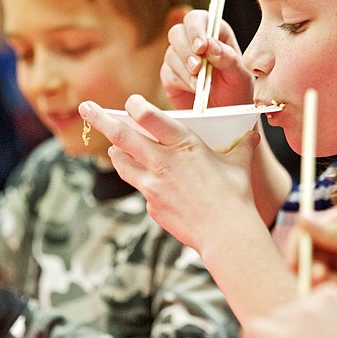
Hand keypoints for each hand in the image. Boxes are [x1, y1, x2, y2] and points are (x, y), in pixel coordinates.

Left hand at [79, 95, 264, 252]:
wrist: (226, 234)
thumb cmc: (236, 196)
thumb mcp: (239, 164)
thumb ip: (241, 145)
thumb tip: (251, 134)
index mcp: (183, 144)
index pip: (148, 116)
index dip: (134, 106)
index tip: (130, 102)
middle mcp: (162, 162)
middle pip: (121, 136)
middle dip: (100, 119)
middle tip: (86, 108)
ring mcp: (152, 186)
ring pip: (122, 163)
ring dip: (116, 152)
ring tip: (113, 147)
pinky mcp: (151, 206)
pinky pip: (141, 189)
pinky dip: (143, 182)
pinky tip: (153, 183)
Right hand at [160, 9, 253, 109]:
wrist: (226, 115)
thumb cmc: (236, 92)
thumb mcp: (239, 75)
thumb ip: (228, 58)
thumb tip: (210, 45)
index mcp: (214, 33)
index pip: (197, 19)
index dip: (196, 29)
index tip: (202, 47)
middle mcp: (193, 42)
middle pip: (176, 32)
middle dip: (186, 50)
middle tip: (197, 68)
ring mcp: (180, 58)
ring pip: (171, 53)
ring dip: (184, 69)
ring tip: (199, 83)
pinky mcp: (170, 75)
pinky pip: (168, 73)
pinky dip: (181, 81)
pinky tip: (195, 89)